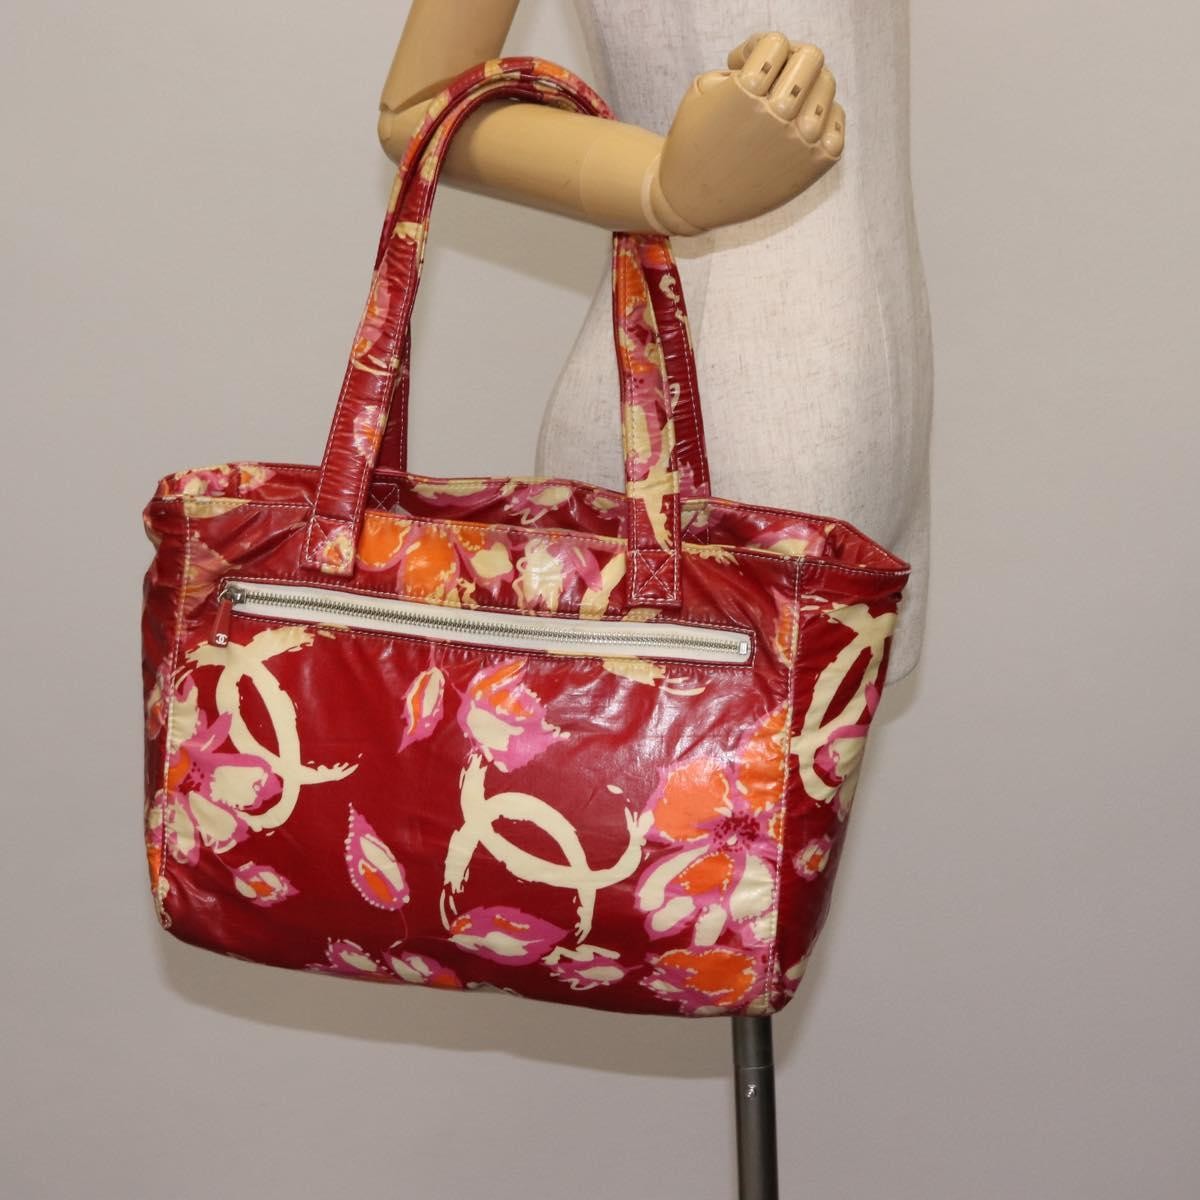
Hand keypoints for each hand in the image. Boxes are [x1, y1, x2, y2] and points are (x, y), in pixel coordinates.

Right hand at [650, 32, 845, 232]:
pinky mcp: (815, 164)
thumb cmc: (695, 140)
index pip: (777, 43)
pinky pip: (837, 121)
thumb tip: (784, 61)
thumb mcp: (703, 87)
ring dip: (807, 87)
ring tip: (785, 105)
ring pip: (826, 85)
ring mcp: (799, 140)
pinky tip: (799, 125)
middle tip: (770, 81)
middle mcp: (776, 114)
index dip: (757, 48)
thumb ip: (743, 62)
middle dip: (789, 62)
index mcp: (746, 90)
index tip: (739, 68)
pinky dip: (823, 116)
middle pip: (811, 58)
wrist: (692, 200)